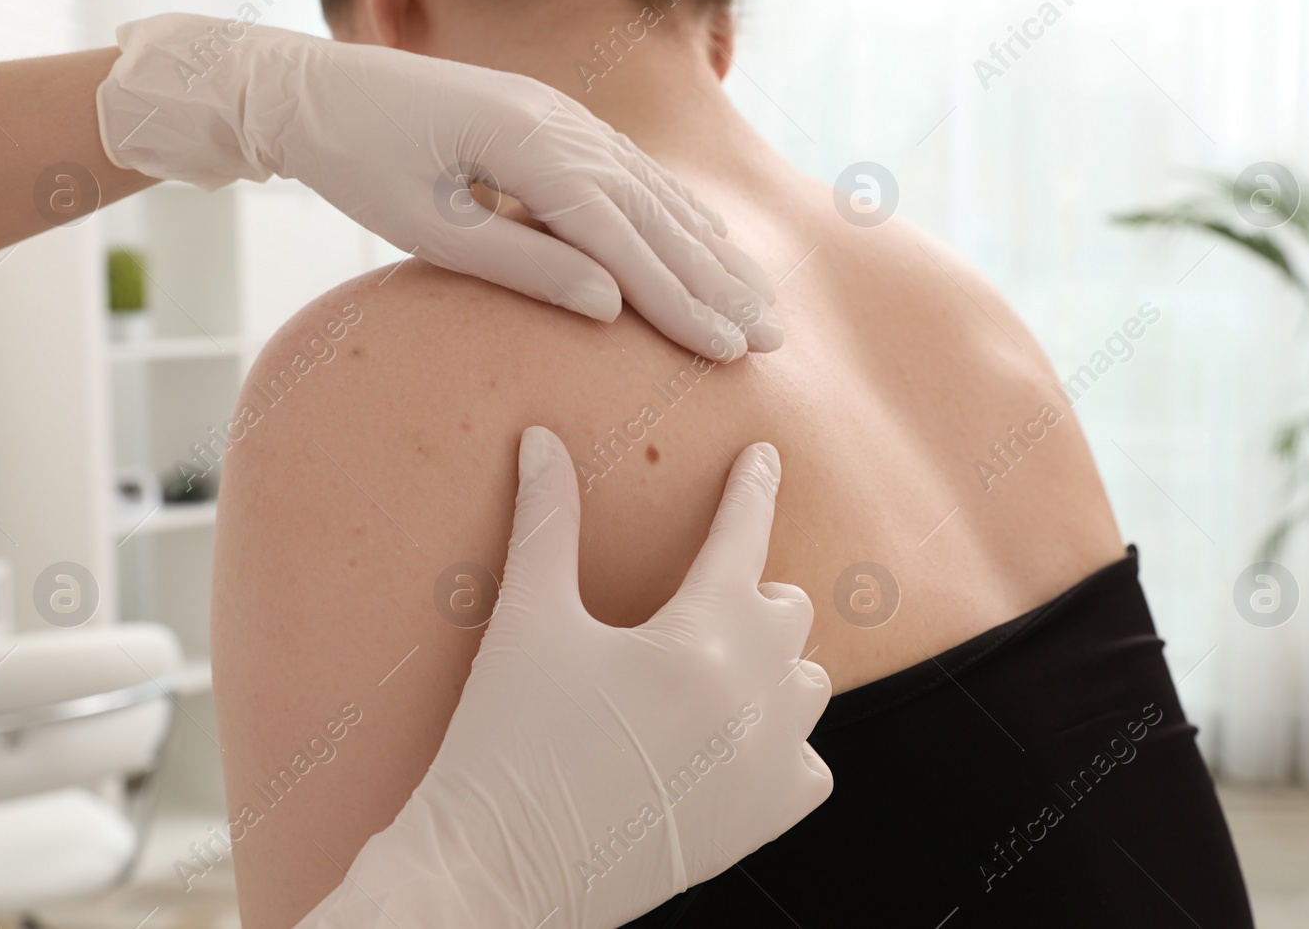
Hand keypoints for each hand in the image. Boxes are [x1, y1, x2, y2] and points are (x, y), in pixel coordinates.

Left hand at [96, 14, 780, 359]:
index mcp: (531, 147)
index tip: (729, 351)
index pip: (624, 239)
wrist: (316, 90)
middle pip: (658, 214)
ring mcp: (564, 116)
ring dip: (711, 250)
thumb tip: (611, 306)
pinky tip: (706, 241)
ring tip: (761, 300)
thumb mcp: (428, 228)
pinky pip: (633, 173)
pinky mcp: (555, 121)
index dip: (682, 301)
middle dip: (719, 281)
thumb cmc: (359, 164)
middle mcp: (563, 123)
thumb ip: (522, 264)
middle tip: (772, 339)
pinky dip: (676, 214)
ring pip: (656, 192)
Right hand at [295, 427, 831, 928]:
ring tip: (720, 666)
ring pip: (809, 684)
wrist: (498, 870)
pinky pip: (811, 764)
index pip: (744, 536)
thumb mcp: (527, 621)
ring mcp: (766, 765)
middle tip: (702, 595)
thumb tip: (542, 439)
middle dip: (751, 591)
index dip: (752, 488)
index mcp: (701, 637)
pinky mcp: (761, 822)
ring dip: (775, 663)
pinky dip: (785, 743)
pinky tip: (738, 740)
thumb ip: (547, 522)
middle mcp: (753, 699)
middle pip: (787, 612)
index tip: (764, 457)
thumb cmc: (507, 740)